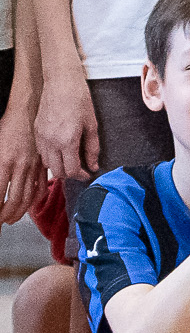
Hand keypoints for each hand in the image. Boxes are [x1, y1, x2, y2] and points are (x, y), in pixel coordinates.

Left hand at [0, 102, 42, 224]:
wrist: (28, 110)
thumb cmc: (8, 125)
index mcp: (4, 162)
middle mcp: (20, 167)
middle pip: (15, 200)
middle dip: (7, 215)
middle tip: (1, 222)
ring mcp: (34, 166)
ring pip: (29, 196)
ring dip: (20, 210)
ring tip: (13, 217)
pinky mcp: (43, 163)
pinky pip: (42, 185)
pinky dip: (36, 198)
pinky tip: (31, 203)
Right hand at [35, 76, 97, 183]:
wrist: (61, 83)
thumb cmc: (80, 100)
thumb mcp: (92, 125)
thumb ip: (93, 148)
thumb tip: (94, 165)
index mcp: (66, 141)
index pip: (71, 170)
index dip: (81, 175)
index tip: (88, 173)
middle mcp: (50, 142)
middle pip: (58, 171)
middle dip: (70, 174)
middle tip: (81, 169)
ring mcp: (41, 137)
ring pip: (47, 163)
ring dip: (59, 166)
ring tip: (72, 160)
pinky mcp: (36, 132)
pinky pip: (41, 152)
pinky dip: (51, 157)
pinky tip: (61, 150)